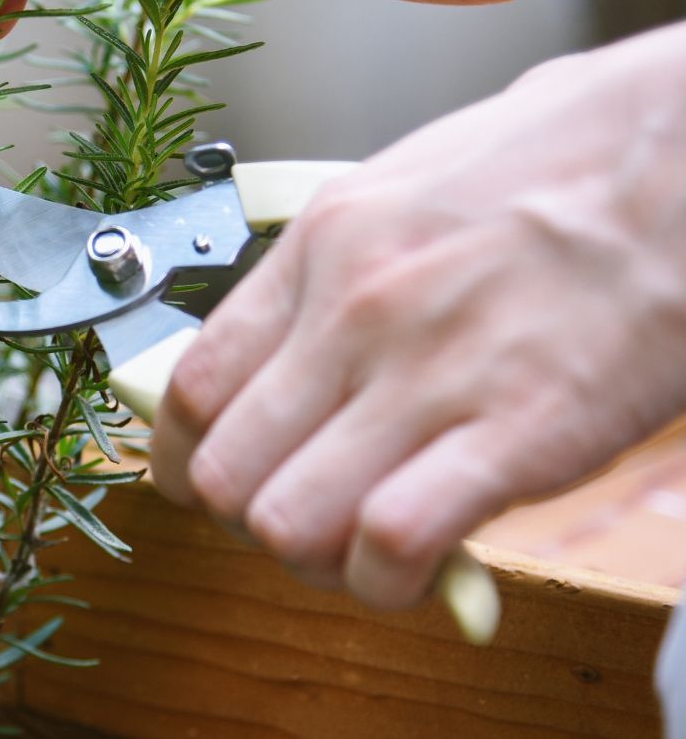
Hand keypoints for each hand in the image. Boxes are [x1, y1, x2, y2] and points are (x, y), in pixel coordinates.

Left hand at [152, 21, 685, 608]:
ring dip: (317, 559)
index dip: (184, 460)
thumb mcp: (402, 189)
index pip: (190, 389)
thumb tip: (284, 349)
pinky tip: (416, 562)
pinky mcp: (517, 432)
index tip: (206, 482)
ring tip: (360, 546)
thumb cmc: (558, 164)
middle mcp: (353, 313)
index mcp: (319, 249)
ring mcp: (428, 373)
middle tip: (301, 516)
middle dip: (248, 521)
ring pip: (289, 521)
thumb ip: (331, 275)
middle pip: (227, 474)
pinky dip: (389, 577)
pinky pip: (392, 541)